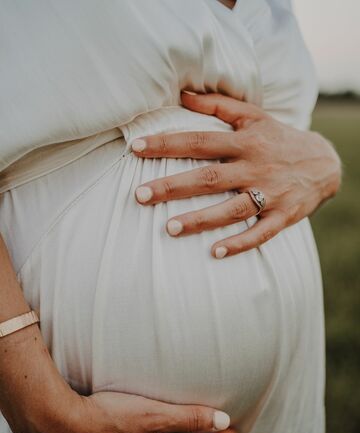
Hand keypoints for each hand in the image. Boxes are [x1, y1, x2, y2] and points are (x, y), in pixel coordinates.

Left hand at [133, 92, 340, 257]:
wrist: (324, 163)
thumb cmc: (278, 138)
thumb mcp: (254, 116)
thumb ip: (218, 105)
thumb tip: (182, 93)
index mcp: (244, 142)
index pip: (199, 140)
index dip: (167, 144)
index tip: (136, 148)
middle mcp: (254, 167)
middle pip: (209, 178)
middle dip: (173, 186)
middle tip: (140, 195)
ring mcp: (269, 194)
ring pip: (231, 209)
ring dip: (201, 220)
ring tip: (170, 229)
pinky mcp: (282, 216)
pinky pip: (260, 233)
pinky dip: (239, 244)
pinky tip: (215, 252)